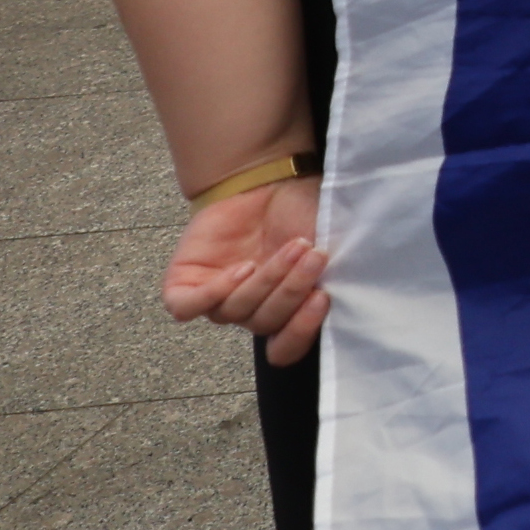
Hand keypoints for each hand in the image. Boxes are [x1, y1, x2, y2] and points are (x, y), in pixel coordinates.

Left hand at [163, 178, 328, 366]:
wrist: (268, 180)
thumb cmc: (303, 213)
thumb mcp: (328, 243)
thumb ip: (332, 276)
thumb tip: (343, 296)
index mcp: (282, 312)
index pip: (284, 349)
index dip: (299, 333)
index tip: (322, 298)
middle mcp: (249, 311)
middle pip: (263, 323)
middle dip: (290, 291)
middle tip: (313, 256)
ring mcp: (217, 299)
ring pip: (234, 311)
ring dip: (266, 281)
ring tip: (291, 247)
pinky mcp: (186, 284)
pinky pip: (189, 307)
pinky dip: (215, 292)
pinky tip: (241, 268)